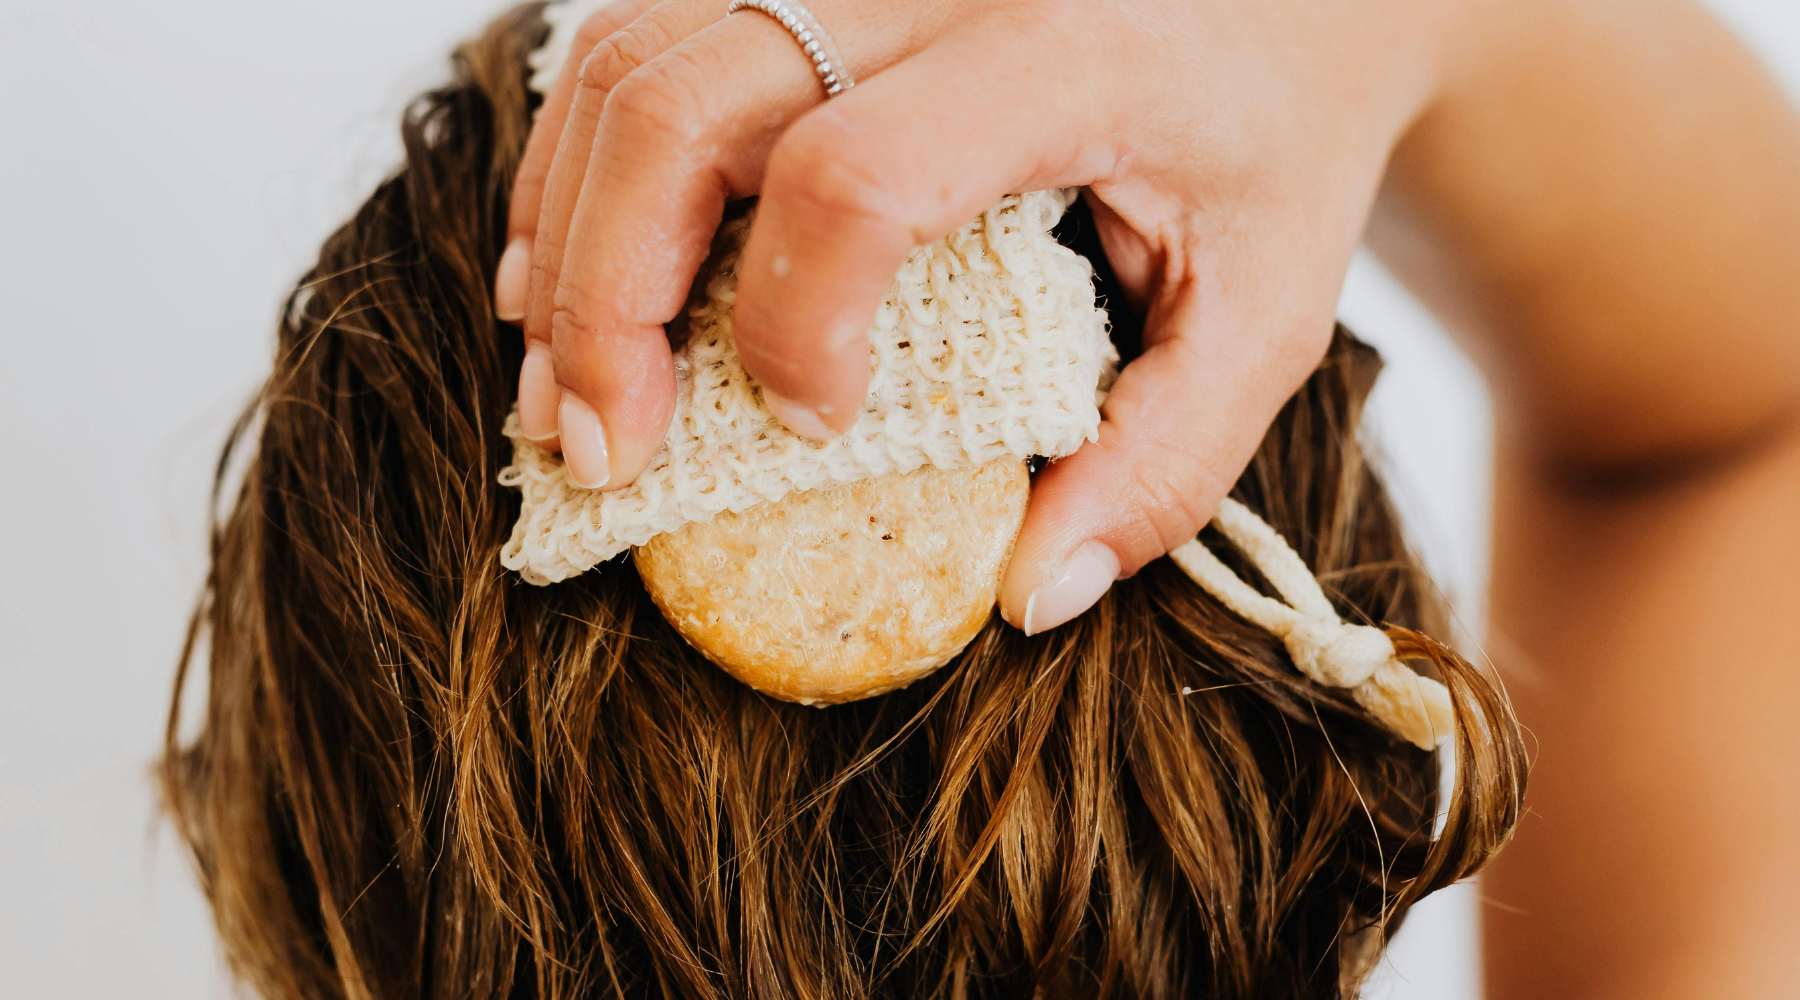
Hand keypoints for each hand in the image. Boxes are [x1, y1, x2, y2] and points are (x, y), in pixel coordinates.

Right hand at [494, 0, 1478, 632]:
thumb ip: (1166, 460)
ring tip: (567, 385)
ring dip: (566, 232)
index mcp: (1063, 54)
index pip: (857, 176)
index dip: (792, 322)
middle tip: (600, 449)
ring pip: (630, 59)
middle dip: (606, 295)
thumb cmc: (1275, 144)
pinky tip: (578, 275)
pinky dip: (583, 169)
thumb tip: (1031, 595)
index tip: (817, 429)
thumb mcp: (1266, 311)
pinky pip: (640, 40)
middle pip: (685, 102)